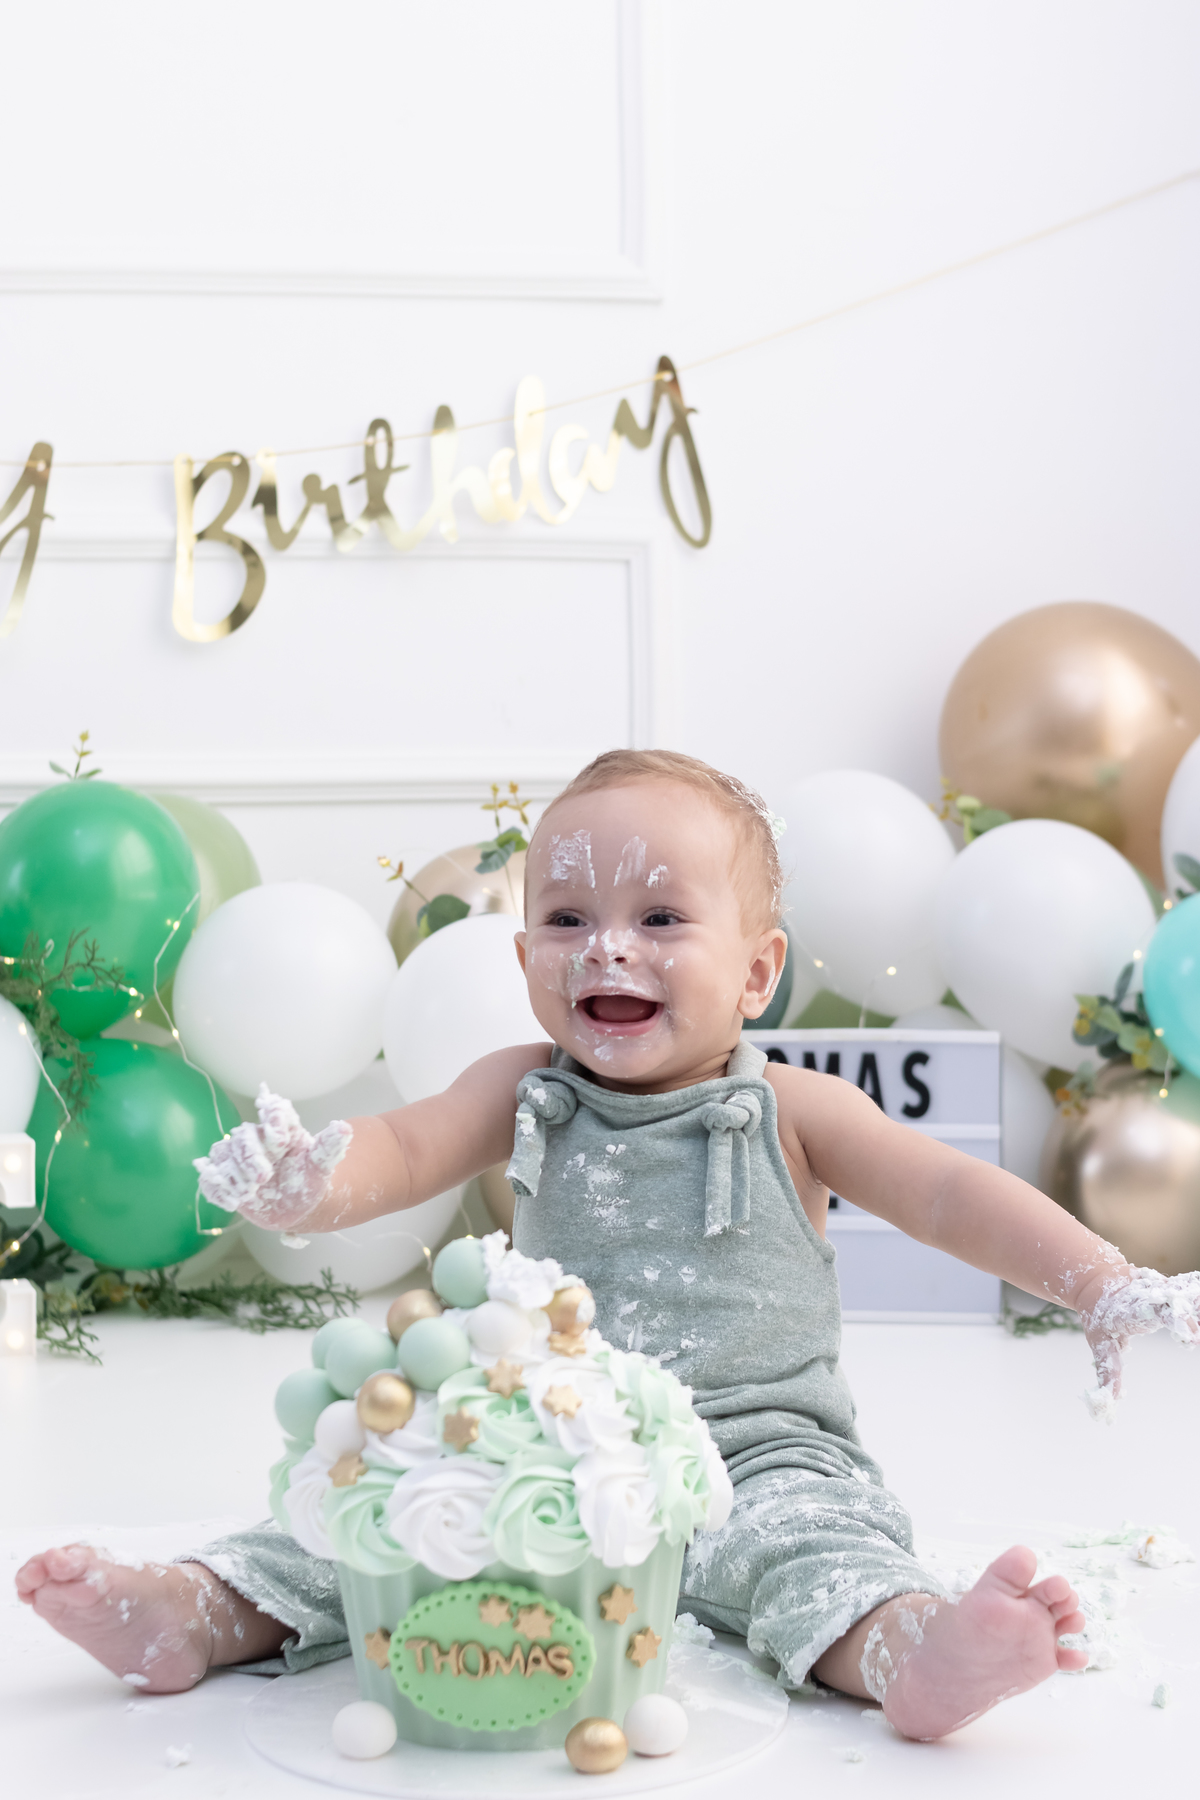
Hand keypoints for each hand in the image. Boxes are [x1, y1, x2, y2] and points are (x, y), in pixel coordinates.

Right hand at [193, 1085, 351, 1230]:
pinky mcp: (227, 1179)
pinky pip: (211, 1180)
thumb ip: (330, 1146)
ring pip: (222, 1155)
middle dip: (249, 1157)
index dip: (273, 1120)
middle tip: (263, 1178)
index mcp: (280, 1129)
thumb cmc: (310, 1178)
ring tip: (249, 1193)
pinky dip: (217, 1189)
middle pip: (242, 1137)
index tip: (280, 1140)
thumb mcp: (323, 1163)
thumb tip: (344, 1128)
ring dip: (232, 1175)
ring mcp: (237, 1159)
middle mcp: (256, 1139)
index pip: (273, 1112)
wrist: (300, 1205)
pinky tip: (233, 1203)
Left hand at [1078, 1264, 1199, 1420]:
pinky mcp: (1166, 1287)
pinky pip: (1186, 1290)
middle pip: (1171, 1302)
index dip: (1173, 1322)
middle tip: (1196, 1337)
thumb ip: (1108, 1369)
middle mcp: (1146, 1296)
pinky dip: (1195, 1300)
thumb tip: (1111, 1398)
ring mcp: (1157, 1289)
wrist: (1095, 1281)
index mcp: (1129, 1312)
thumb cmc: (1098, 1315)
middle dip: (1187, 1316)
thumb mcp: (1098, 1341)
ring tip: (1199, 1325)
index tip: (1191, 1339)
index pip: (1152, 1314)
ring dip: (1194, 1304)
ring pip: (1181, 1292)